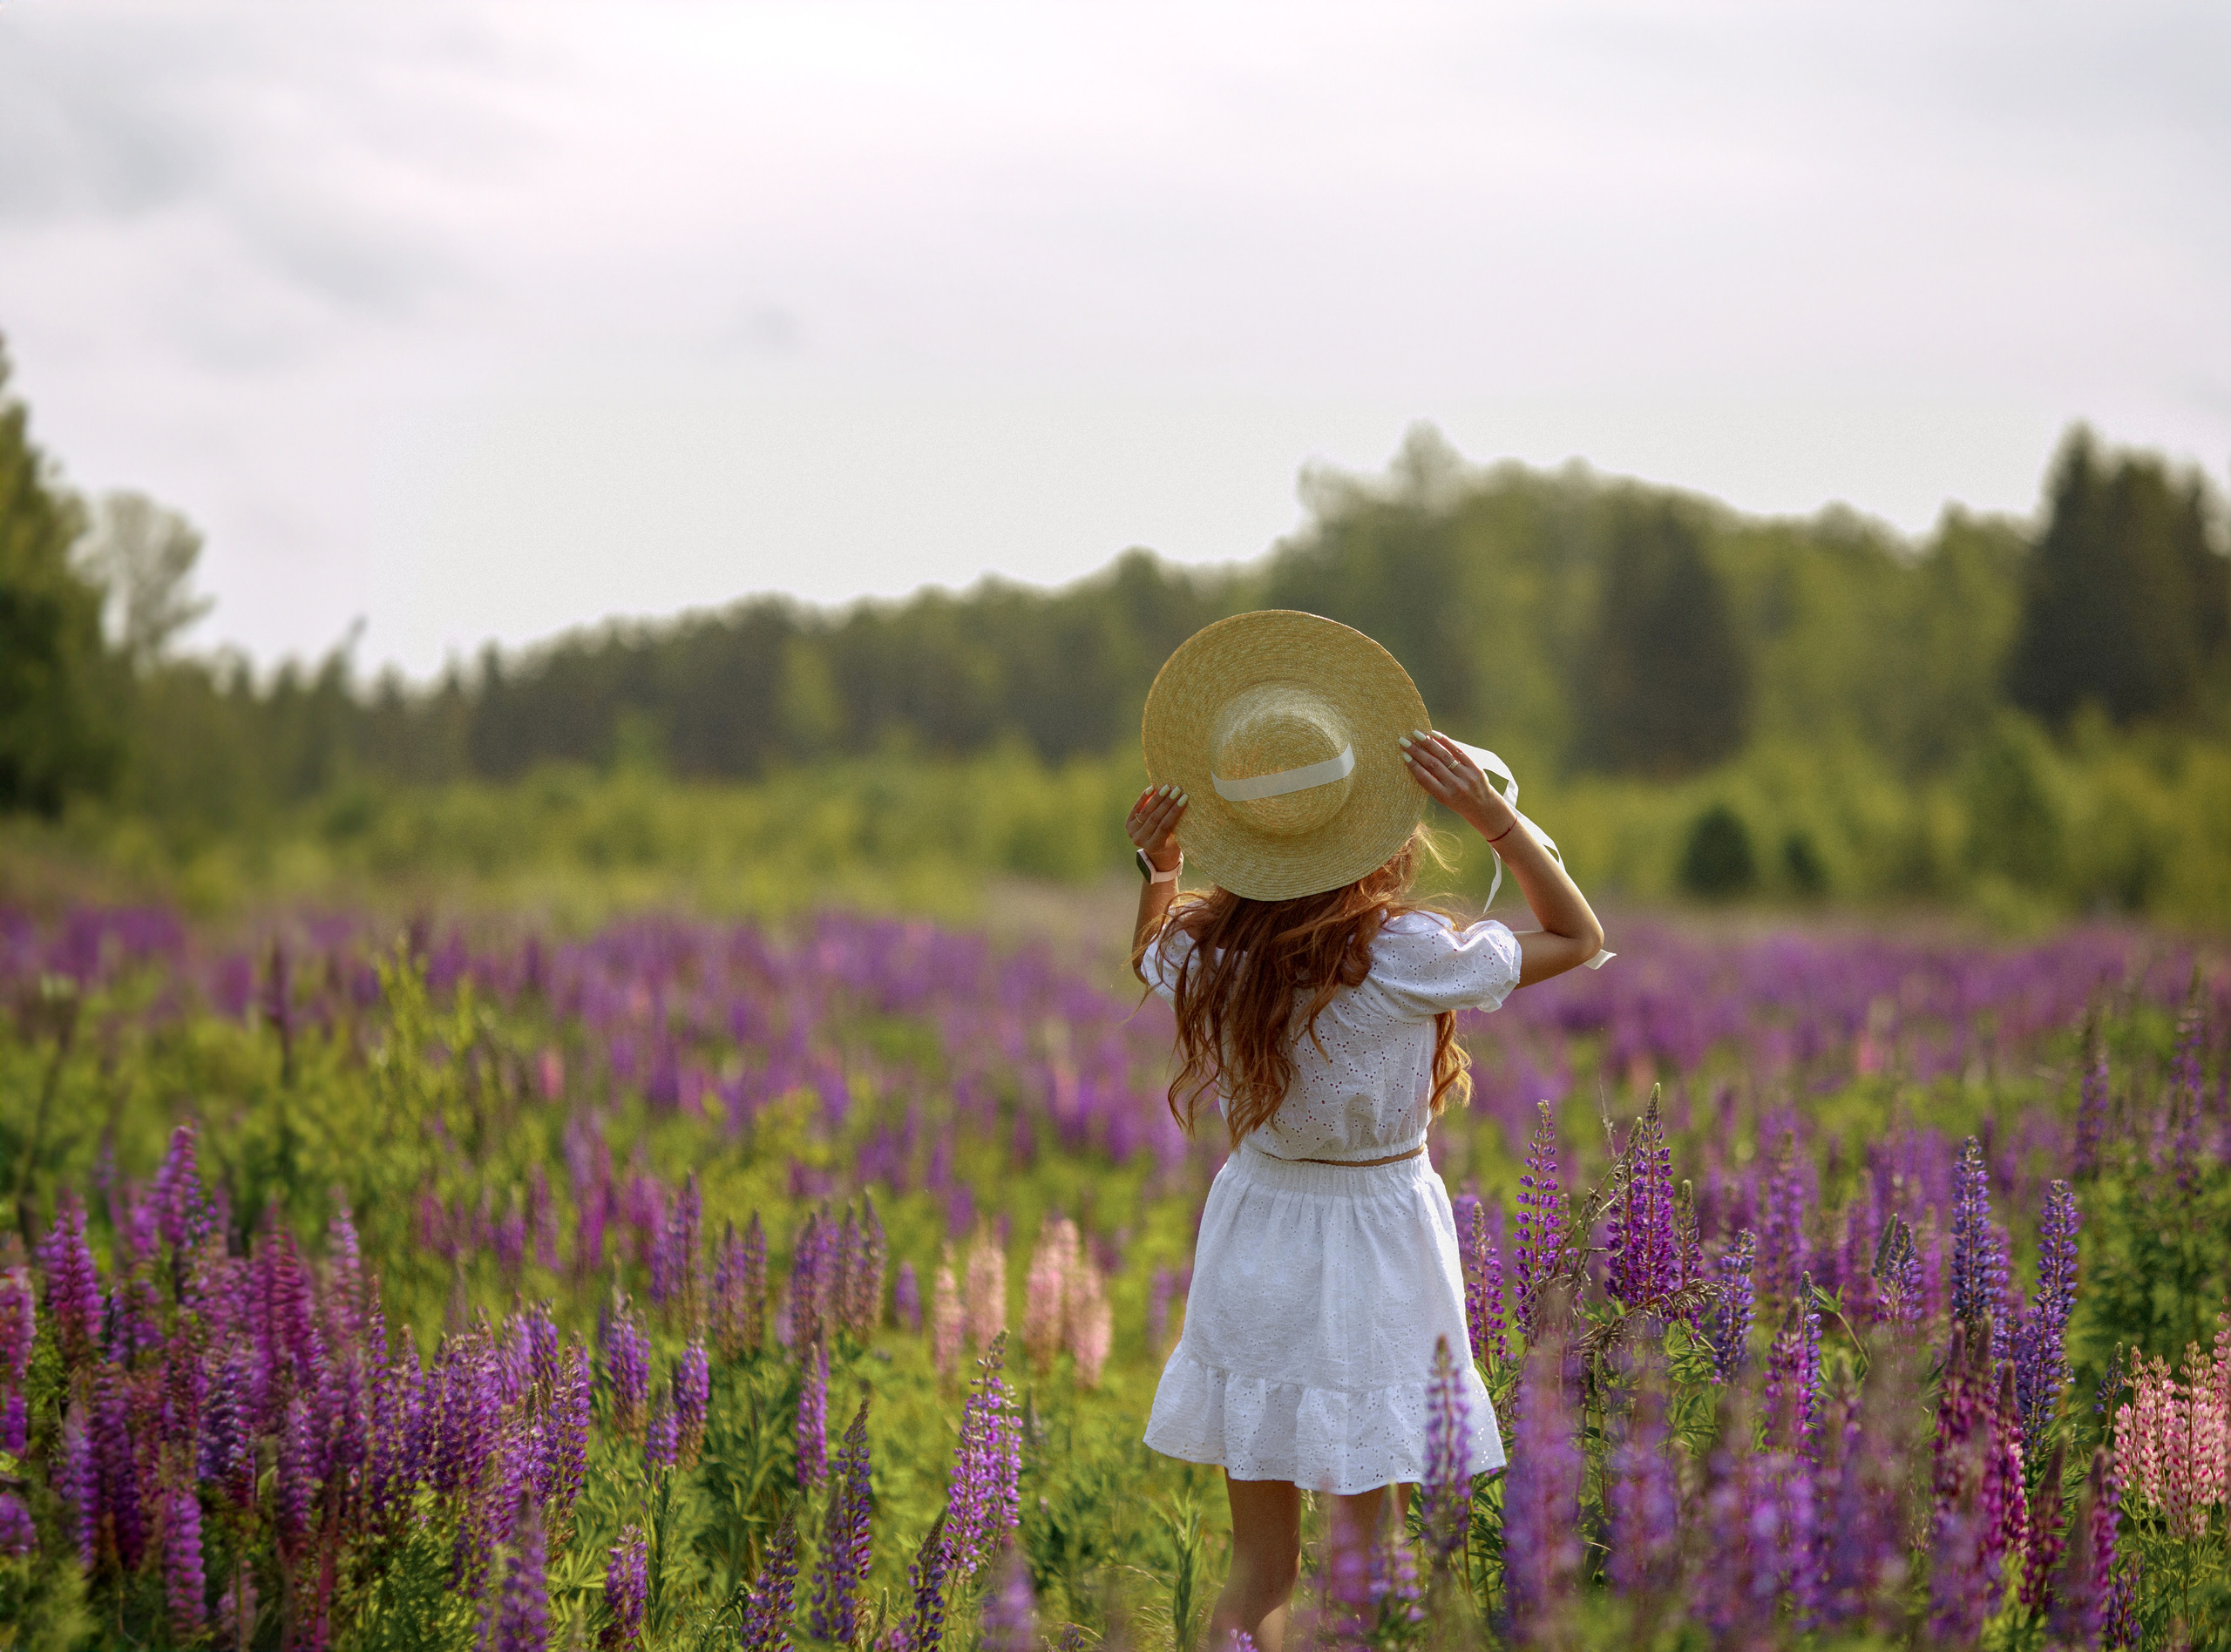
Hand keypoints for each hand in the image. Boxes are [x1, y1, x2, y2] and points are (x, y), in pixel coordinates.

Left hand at [1127, 783, 1187, 870]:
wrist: (1156, 850)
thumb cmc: (1172, 842)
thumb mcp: (1177, 838)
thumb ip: (1178, 824)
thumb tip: (1185, 801)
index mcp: (1155, 846)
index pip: (1166, 826)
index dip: (1175, 811)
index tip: (1185, 798)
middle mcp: (1141, 840)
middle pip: (1155, 818)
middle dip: (1167, 802)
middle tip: (1177, 789)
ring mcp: (1132, 832)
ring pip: (1146, 812)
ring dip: (1157, 798)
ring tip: (1167, 786)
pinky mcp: (1128, 824)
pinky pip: (1136, 808)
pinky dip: (1144, 797)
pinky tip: (1152, 788)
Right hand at [1399, 730, 1516, 841]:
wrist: (1483, 807)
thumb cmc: (1457, 803)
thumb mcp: (1442, 799)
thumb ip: (1431, 783)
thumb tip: (1414, 761)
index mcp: (1445, 796)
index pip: (1425, 778)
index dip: (1413, 765)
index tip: (1403, 754)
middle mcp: (1456, 786)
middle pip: (1433, 764)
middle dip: (1417, 751)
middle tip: (1404, 741)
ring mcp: (1467, 776)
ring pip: (1444, 756)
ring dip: (1429, 743)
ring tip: (1417, 734)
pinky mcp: (1475, 767)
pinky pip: (1458, 751)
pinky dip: (1445, 742)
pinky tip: (1434, 734)